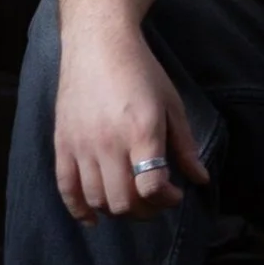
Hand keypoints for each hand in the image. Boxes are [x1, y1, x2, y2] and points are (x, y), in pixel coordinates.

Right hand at [52, 24, 209, 221]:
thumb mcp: (172, 105)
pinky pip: (66, 189)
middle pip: (124, 201)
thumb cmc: (141, 72)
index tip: (176, 193)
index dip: (167, 200)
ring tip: (133, 201)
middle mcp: (108, 142)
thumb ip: (185, 146)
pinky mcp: (62, 144)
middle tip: (157, 200)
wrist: (97, 45)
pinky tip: (95, 218)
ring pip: (97, 200)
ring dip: (119, 211)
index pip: (151, 186)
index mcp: (141, 131)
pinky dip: (80, 210)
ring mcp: (81, 145)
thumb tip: (201, 179)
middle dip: (146, 211)